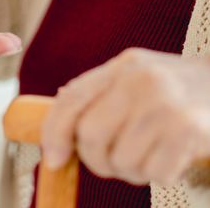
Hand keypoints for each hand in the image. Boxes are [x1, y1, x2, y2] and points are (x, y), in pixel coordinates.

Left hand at [41, 48, 209, 185]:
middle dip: (95, 160)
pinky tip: (171, 157)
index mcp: (122, 67)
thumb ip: (99, 96)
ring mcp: (166, 104)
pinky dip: (158, 175)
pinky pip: (154, 173)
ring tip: (148, 156)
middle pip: (90, 135)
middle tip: (111, 163)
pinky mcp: (189, 130)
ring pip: (122, 160)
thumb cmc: (176, 90)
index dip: (53, 133)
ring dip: (131, 171)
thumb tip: (56, 132)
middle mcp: (141, 81)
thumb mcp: (137, 78)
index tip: (53, 159)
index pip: (71, 100)